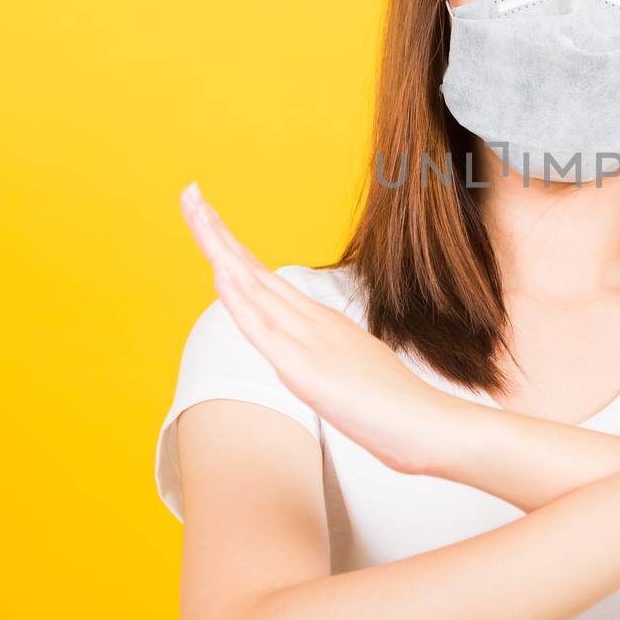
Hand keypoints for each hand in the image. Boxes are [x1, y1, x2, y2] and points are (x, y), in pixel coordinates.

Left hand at [178, 181, 467, 474]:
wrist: (429, 426)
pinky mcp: (305, 367)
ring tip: (196, 210)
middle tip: (190, 192)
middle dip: (218, 232)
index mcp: (321, 324)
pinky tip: (220, 271)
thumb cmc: (397, 411)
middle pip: (253, 270)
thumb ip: (332, 365)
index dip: (235, 250)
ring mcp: (309, 340)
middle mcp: (312, 322)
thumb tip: (313, 368)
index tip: (211, 221)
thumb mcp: (355, 378)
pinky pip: (263, 328)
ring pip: (253, 286)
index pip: (265, 281)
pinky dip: (238, 297)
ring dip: (221, 247)